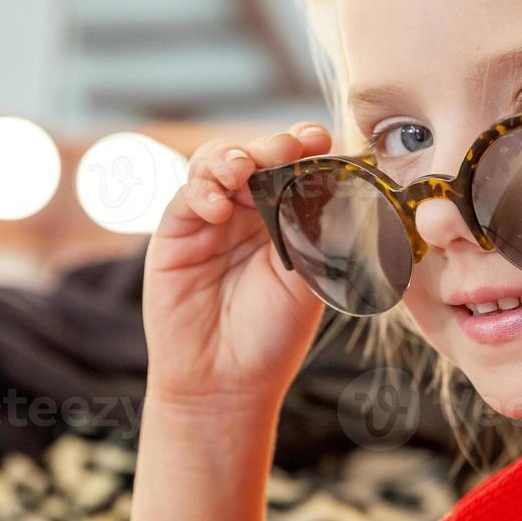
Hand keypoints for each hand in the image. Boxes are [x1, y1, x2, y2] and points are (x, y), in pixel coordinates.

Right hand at [142, 122, 332, 410]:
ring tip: (241, 172)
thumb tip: (345, 182)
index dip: (305, 146)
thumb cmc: (273, 334)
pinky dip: (202, 191)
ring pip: (216, 163)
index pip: (296, 166)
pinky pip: (187, 196)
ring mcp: (212, 218)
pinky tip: (217, 207)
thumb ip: (319, 229)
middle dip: (269, 145)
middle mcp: (250, 211)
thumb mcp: (310, 277)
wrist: (226, 381)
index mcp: (288, 216)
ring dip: (231, 159)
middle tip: (284, 149)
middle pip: (256, 155)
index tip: (319, 139)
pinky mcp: (177, 232)